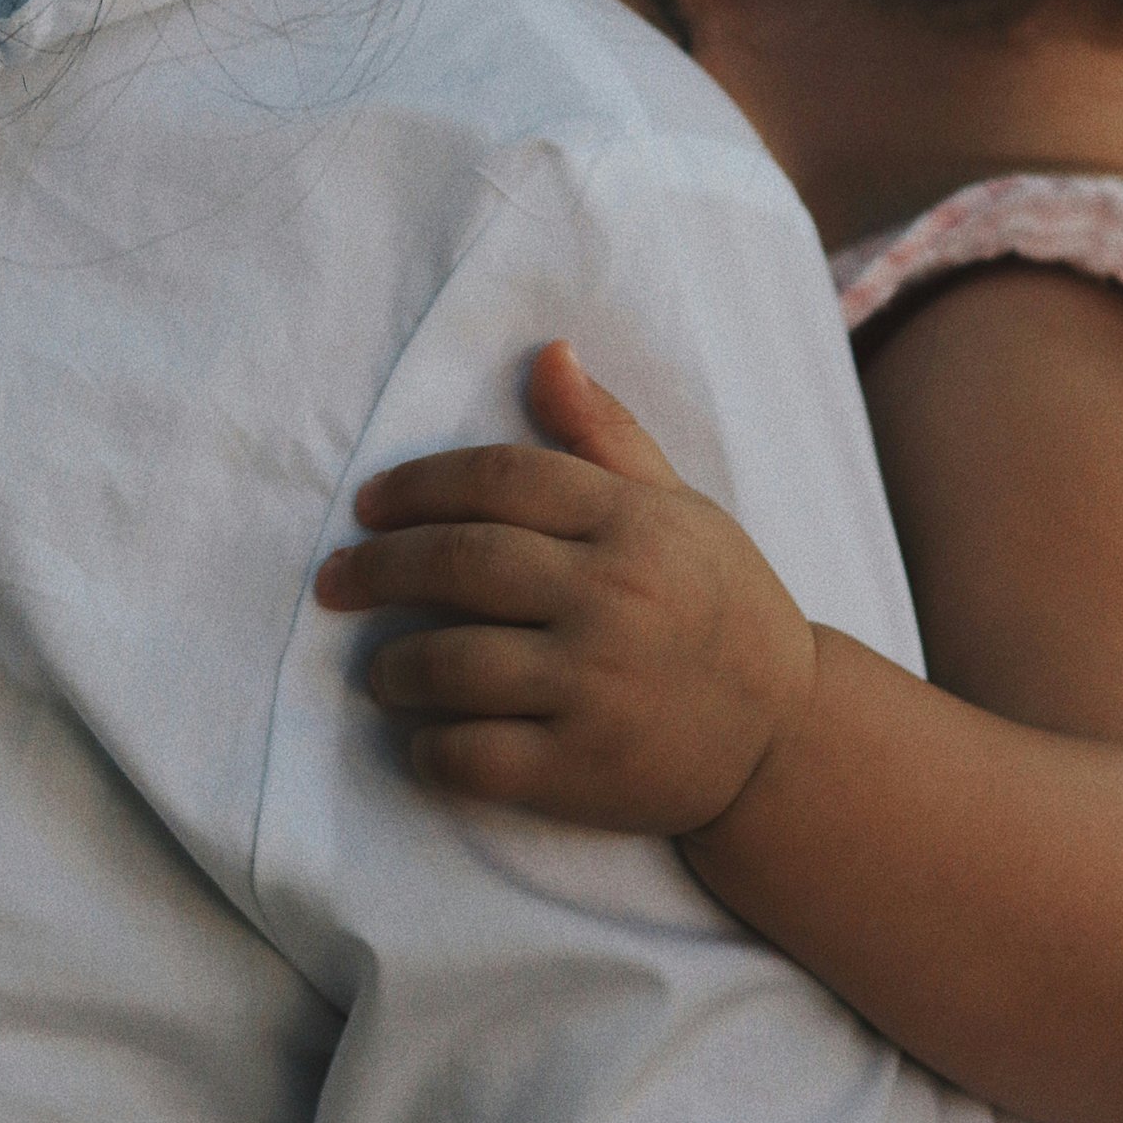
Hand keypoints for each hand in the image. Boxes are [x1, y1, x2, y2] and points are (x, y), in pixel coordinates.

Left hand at [313, 342, 817, 833]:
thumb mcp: (681, 509)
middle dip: (376, 569)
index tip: (369, 507)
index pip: (498, 478)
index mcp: (630, 523)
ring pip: (449, 662)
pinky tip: (427, 740)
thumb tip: (546, 354)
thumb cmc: (722, 609)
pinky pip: (471, 755)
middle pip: (457, 562)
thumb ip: (606, 436)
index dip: (417, 486)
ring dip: (392, 667)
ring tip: (382, 672)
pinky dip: (430, 750)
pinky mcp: (581, 768)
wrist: (787, 737)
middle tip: (336, 582)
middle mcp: (611, 596)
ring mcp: (596, 685)